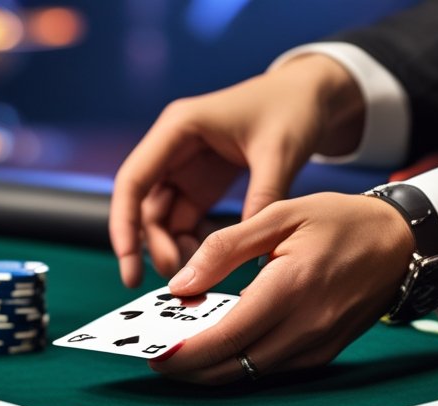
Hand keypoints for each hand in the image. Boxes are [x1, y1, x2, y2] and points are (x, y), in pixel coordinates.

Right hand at [109, 54, 365, 288]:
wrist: (314, 95)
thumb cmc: (293, 107)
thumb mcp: (280, 152)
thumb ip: (263, 197)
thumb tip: (251, 249)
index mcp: (179, 127)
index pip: (133, 180)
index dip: (124, 224)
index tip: (128, 264)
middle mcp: (173, 147)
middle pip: (142, 205)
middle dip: (151, 245)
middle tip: (178, 279)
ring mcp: (184, 168)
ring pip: (160, 219)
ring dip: (171, 248)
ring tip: (197, 274)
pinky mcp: (200, 184)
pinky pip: (182, 221)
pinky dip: (190, 244)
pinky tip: (208, 261)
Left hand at [147, 193, 414, 384]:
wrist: (402, 243)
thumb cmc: (342, 221)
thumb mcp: (279, 215)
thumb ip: (224, 248)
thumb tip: (181, 285)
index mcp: (290, 289)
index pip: (226, 337)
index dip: (186, 354)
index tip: (157, 357)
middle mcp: (305, 326)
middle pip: (233, 367)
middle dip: (191, 370)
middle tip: (161, 360)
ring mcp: (316, 345)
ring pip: (251, 374)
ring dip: (214, 370)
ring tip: (184, 354)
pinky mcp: (322, 354)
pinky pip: (272, 369)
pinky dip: (242, 364)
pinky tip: (223, 349)